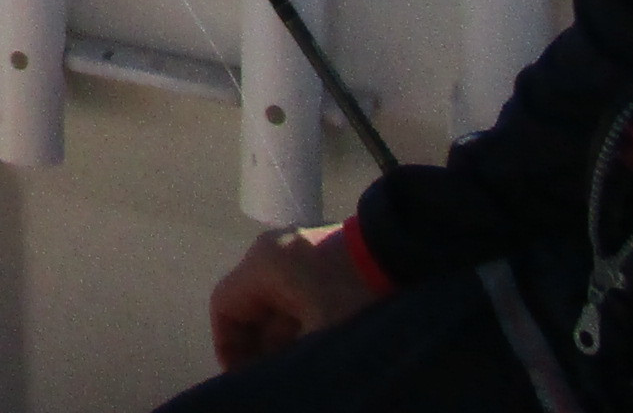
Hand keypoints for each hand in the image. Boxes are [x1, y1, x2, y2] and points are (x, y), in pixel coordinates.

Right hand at [206, 226, 379, 368]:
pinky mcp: (326, 259)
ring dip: (286, 338)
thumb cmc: (356, 294)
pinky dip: (305, 324)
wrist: (407, 253)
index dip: (229, 347)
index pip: (224, 306)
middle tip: (279, 378)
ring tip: (304, 367)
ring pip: (279, 305)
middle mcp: (274, 252)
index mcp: (262, 264)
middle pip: (252, 309)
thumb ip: (289, 358)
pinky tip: (323, 346)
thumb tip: (274, 379)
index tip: (248, 378)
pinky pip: (301, 297)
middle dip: (261, 347)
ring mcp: (301, 253)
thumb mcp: (322, 333)